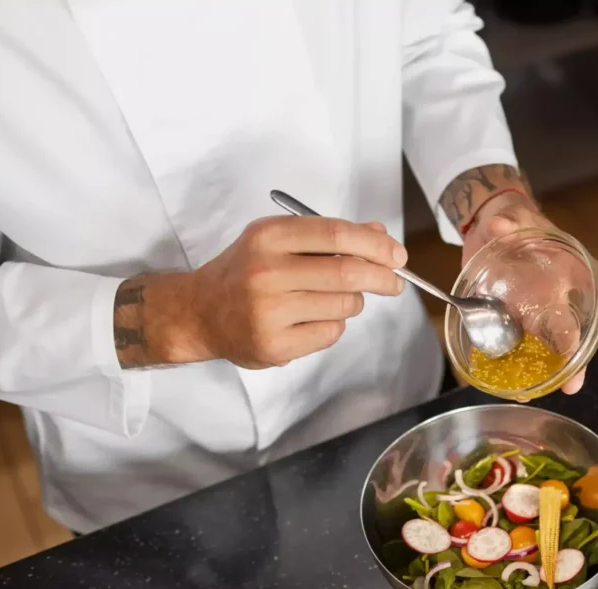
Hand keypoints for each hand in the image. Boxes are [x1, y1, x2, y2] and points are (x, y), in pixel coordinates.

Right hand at [114, 216, 406, 368]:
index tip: (398, 255)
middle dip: (383, 278)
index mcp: (268, 237)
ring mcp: (269, 311)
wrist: (199, 312)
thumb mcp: (279, 241)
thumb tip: (380, 236)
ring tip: (329, 299)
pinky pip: (331, 333)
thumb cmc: (246, 271)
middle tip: (395, 282)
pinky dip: (333, 326)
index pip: (337, 235)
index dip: (376, 245)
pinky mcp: (274, 345)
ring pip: (344, 306)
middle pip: (348, 273)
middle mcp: (265, 272)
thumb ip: (328, 237)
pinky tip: (310, 320)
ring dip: (352, 303)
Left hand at [463, 192, 597, 393]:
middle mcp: (558, 295)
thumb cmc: (510, 222)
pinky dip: (521, 369)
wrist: (487, 233)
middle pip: (578, 329)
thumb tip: (499, 224)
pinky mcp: (514, 322)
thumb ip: (506, 220)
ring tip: (546, 391)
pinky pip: (523, 349)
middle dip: (578, 358)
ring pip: (554, 346)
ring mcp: (537, 312)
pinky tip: (516, 388)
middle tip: (574, 382)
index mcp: (568, 267)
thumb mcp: (510, 216)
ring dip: (555, 371)